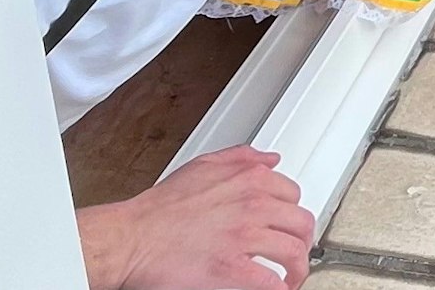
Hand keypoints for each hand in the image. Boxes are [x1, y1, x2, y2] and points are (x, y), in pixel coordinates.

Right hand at [78, 147, 313, 289]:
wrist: (131, 238)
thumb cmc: (159, 209)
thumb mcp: (203, 166)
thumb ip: (241, 158)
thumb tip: (270, 158)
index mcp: (249, 180)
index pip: (293, 195)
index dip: (292, 214)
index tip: (288, 226)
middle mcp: (252, 205)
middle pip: (302, 224)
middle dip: (303, 243)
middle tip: (296, 255)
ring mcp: (244, 237)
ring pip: (293, 253)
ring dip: (297, 269)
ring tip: (291, 278)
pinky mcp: (232, 269)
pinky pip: (271, 281)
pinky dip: (279, 288)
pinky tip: (275, 289)